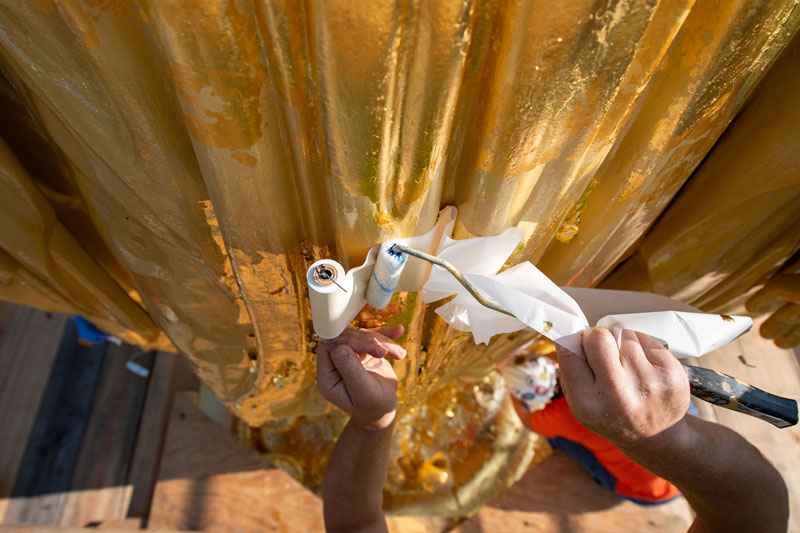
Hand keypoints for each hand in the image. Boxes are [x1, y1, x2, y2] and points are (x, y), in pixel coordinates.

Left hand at [316, 326, 405, 428]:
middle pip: (346, 338)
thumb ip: (351, 371)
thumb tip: (338, 348)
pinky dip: (386, 336)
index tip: (371, 346)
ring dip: (382, 342)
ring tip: (399, 354)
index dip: (349, 341)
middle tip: (384, 352)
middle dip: (368, 341)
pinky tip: (398, 331)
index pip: (329, 347)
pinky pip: (371, 338)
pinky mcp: (362, 353)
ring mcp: (348, 357)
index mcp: (328, 377)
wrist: (385, 410)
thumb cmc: (374, 407)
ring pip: (361, 336)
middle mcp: (335, 365)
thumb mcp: (364, 392)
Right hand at [557, 327, 689, 451]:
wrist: (657, 437)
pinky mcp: (671, 373)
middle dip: (598, 337)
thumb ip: (571, 371)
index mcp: (587, 403)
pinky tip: (644, 366)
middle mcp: (618, 395)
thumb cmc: (613, 414)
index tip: (579, 342)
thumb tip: (572, 332)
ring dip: (622, 343)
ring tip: (626, 365)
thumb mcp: (580, 404)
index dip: (574, 341)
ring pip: (624, 335)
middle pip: (599, 337)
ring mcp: (648, 383)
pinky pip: (647, 338)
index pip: (569, 351)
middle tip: (603, 349)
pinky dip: (642, 346)